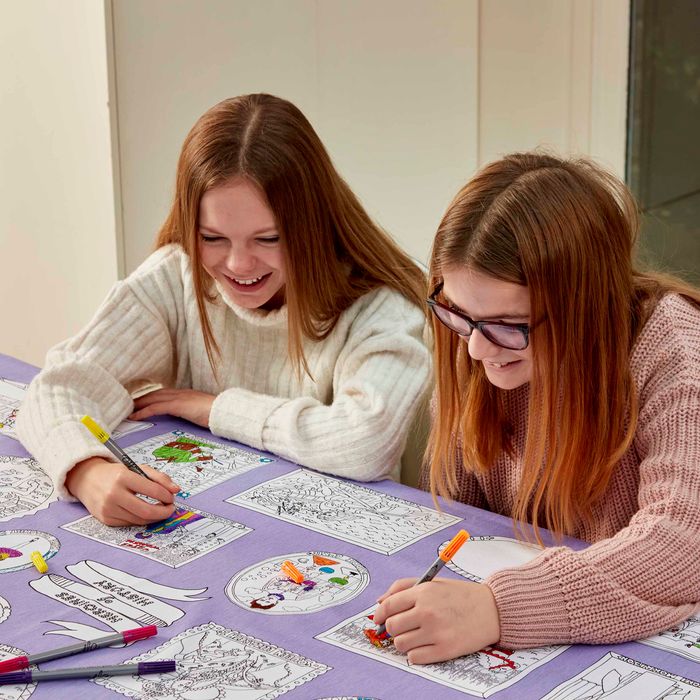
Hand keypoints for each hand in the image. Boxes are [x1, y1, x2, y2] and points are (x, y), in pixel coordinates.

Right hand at [65, 457, 180, 525]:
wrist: (87, 479)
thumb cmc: (116, 473)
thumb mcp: (137, 468)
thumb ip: (159, 477)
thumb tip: (176, 490)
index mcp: (123, 477)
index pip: (152, 490)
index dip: (166, 496)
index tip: (172, 497)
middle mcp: (114, 494)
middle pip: (146, 510)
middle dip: (163, 512)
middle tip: (171, 509)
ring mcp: (108, 508)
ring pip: (139, 519)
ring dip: (154, 517)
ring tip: (161, 511)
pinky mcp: (105, 519)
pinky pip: (129, 523)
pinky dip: (141, 519)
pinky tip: (145, 513)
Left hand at [129, 388, 214, 426]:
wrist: (224, 411)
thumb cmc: (215, 414)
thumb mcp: (200, 411)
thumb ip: (191, 411)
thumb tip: (187, 416)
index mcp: (185, 394)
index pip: (163, 393)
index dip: (150, 397)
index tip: (140, 402)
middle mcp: (180, 393)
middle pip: (154, 394)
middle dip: (140, 399)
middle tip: (126, 405)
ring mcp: (179, 398)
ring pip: (152, 399)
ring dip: (138, 404)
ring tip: (126, 410)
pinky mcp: (178, 405)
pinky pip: (156, 407)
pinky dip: (144, 411)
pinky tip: (135, 417)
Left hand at [373, 578, 500, 663]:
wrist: (492, 609)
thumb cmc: (461, 595)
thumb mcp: (433, 582)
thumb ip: (404, 587)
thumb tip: (380, 602)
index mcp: (423, 592)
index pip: (389, 605)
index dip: (379, 614)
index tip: (378, 618)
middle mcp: (427, 612)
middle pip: (392, 626)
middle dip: (393, 628)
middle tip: (404, 626)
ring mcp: (436, 632)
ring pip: (400, 643)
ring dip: (404, 641)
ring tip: (417, 636)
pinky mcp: (444, 650)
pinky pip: (415, 658)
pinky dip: (416, 654)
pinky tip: (426, 645)